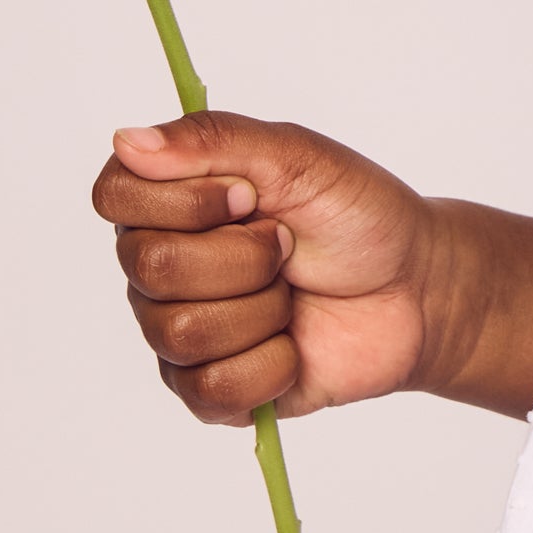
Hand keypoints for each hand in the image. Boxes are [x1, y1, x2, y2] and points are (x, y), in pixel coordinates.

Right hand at [95, 112, 433, 424]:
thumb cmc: (358, 215)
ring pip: (181, 333)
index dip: (186, 201)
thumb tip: (125, 140)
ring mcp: (179, 334)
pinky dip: (271, 362)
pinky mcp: (210, 392)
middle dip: (244, 256)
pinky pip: (210, 388)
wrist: (416, 287)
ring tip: (291, 293)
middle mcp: (159, 269)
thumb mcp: (298, 156)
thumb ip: (213, 140)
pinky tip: (292, 342)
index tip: (249, 196)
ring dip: (262, 308)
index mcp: (171, 201)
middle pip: (152, 268)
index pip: (115, 197)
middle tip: (286, 245)